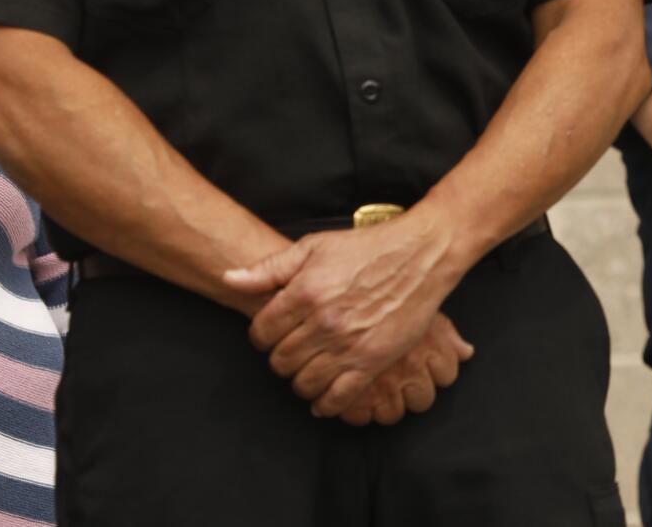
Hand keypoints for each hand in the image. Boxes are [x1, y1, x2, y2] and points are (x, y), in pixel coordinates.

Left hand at [224, 210, 469, 415]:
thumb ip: (269, 268)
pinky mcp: (372, 361)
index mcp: (305, 293)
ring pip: (303, 383)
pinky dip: (325, 404)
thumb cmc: (368, 248)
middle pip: (280, 362)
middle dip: (282, 357)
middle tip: (294, 348)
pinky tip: (323, 397)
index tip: (274, 333)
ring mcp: (348, 345)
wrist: (421, 256)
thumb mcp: (315, 246)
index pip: (261, 334)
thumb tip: (229, 279)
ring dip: (301, 379)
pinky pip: (338, 398)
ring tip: (309, 368)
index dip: (263, 336)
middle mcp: (323, 323)